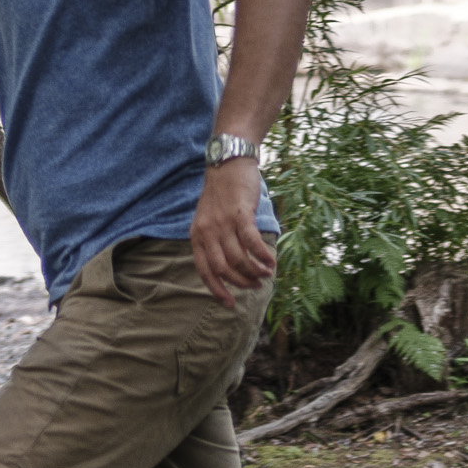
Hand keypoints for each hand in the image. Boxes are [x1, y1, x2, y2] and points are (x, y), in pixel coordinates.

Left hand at [187, 157, 271, 300]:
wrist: (229, 163)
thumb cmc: (222, 193)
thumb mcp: (209, 219)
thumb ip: (214, 241)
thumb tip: (229, 267)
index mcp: (197, 235)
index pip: (205, 271)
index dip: (217, 290)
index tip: (229, 304)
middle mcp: (208, 231)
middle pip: (223, 268)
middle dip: (240, 282)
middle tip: (255, 285)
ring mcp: (223, 223)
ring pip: (238, 258)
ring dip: (254, 270)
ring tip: (266, 274)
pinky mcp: (240, 214)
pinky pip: (251, 242)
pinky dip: (262, 256)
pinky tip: (270, 262)